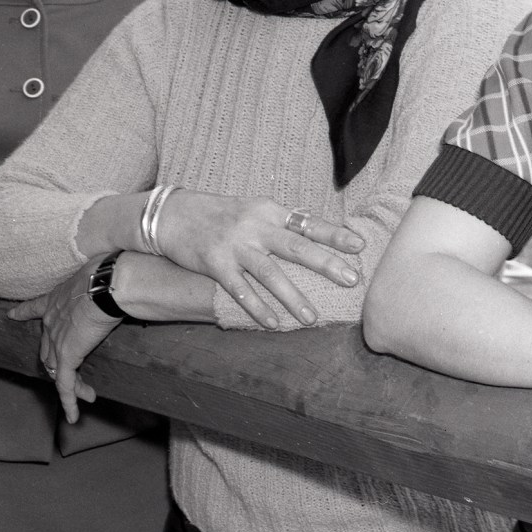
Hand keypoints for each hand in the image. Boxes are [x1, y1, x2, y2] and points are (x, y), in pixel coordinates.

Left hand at [7, 257, 118, 423]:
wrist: (106, 285)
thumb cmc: (107, 275)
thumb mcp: (97, 276)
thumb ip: (100, 283)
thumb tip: (119, 279)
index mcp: (55, 300)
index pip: (35, 308)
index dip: (24, 312)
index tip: (13, 314)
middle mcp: (51, 321)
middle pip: (48, 348)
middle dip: (59, 363)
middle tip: (73, 374)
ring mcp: (56, 340)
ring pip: (58, 370)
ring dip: (72, 385)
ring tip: (88, 395)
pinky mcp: (67, 357)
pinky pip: (64, 384)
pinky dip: (69, 401)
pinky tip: (74, 416)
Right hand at [149, 191, 365, 328]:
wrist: (172, 213)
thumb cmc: (220, 212)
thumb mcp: (253, 208)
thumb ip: (282, 220)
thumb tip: (315, 226)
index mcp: (269, 211)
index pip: (308, 223)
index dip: (334, 235)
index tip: (359, 245)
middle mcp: (255, 227)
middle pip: (296, 247)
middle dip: (326, 264)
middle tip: (352, 280)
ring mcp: (235, 245)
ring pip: (270, 274)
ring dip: (293, 297)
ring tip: (312, 318)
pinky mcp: (215, 264)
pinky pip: (240, 290)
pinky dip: (257, 308)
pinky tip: (272, 323)